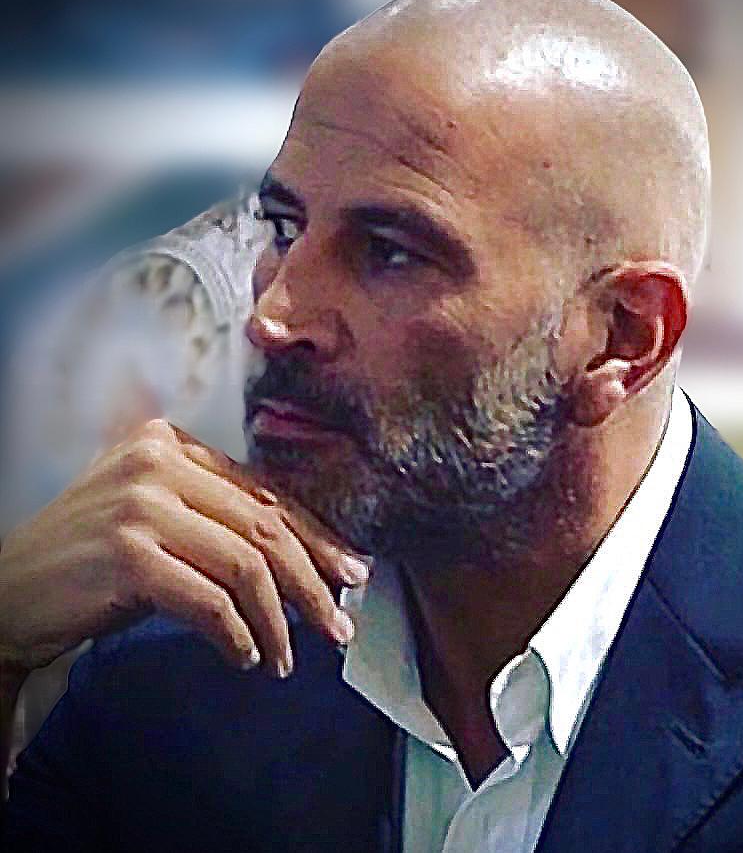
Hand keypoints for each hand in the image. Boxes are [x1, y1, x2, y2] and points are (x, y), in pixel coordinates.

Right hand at [0, 419, 368, 678]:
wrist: (6, 594)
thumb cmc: (92, 562)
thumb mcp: (158, 520)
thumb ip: (221, 520)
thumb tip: (310, 557)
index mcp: (172, 443)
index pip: (264, 493)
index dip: (316, 537)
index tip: (349, 572)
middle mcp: (158, 461)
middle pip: (265, 527)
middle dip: (311, 582)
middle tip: (338, 624)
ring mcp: (141, 505)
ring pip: (246, 565)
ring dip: (277, 620)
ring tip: (286, 657)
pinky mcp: (127, 554)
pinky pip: (209, 601)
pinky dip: (237, 635)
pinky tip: (244, 657)